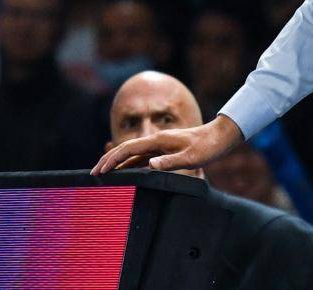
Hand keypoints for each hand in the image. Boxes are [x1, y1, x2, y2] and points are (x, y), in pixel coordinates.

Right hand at [91, 114, 243, 174]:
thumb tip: (150, 165)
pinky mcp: (164, 150)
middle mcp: (155, 141)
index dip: (112, 160)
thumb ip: (171, 162)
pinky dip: (130, 164)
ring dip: (117, 163)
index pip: (128, 149)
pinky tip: (124, 173)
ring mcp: (159, 145)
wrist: (219, 137)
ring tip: (103, 175)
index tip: (99, 171)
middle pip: (125, 150)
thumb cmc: (207, 147)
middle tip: (93, 175)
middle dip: (108, 161)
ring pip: (132, 154)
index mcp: (158, 140)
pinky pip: (142, 158)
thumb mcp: (191, 158)